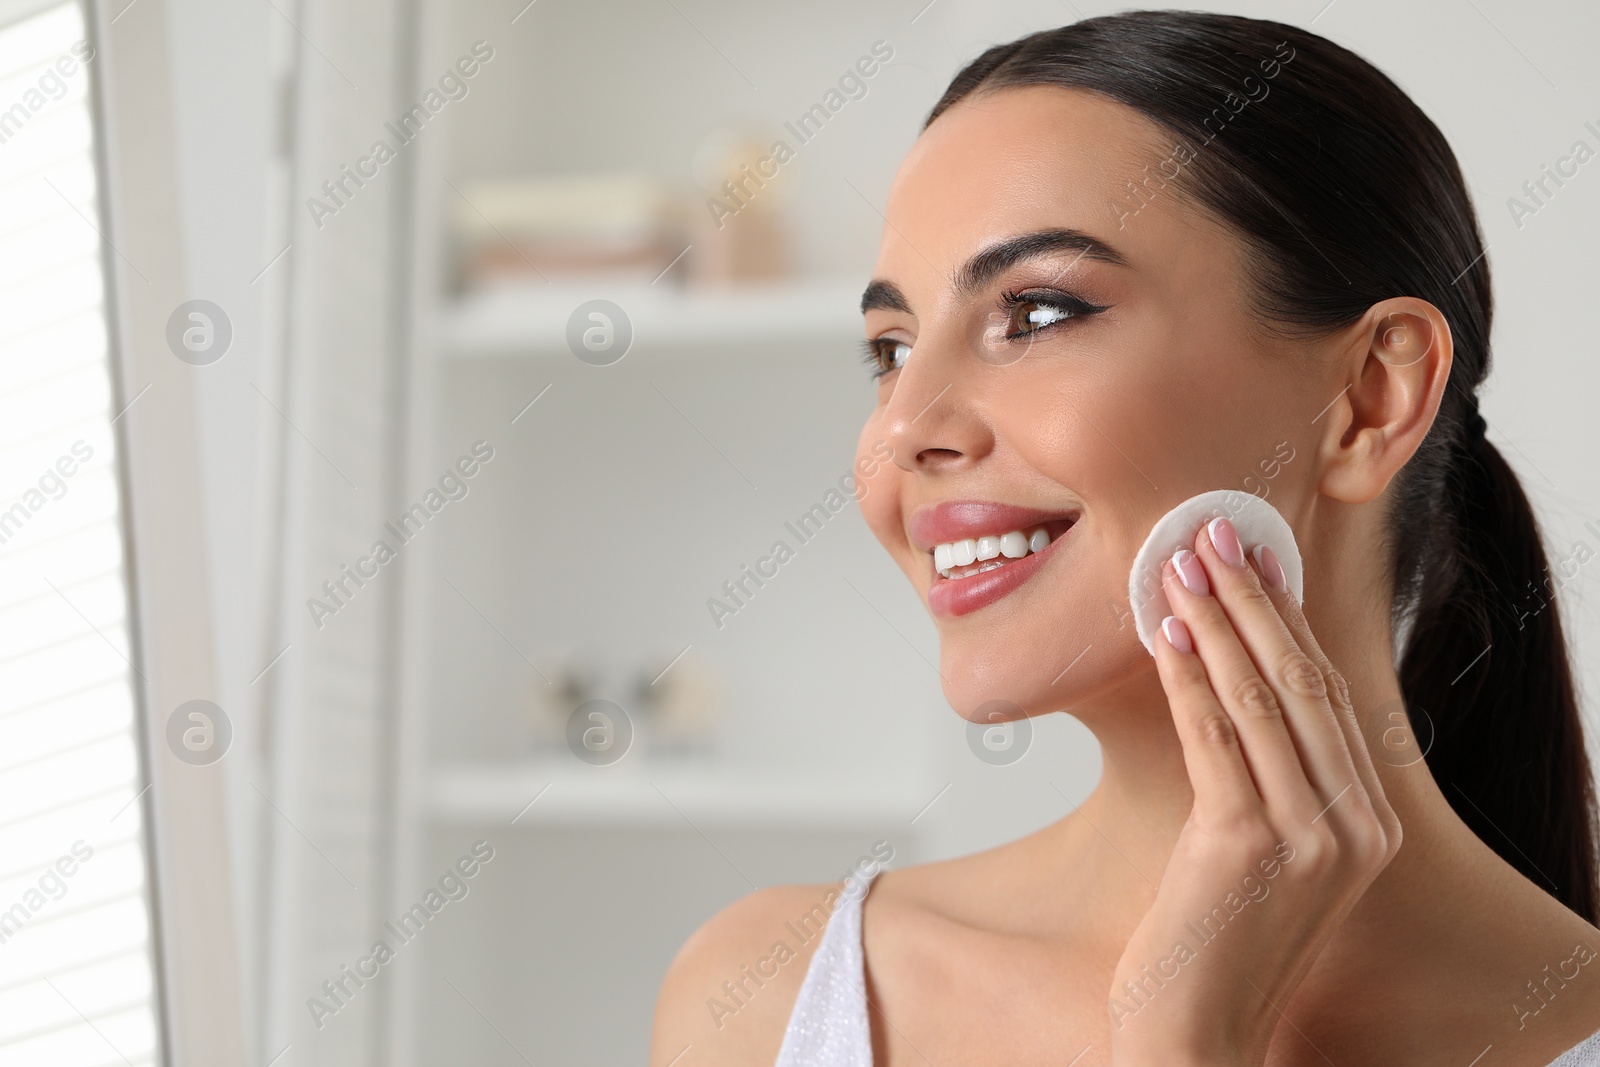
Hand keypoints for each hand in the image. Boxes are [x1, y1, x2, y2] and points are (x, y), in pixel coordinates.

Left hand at [1108, 515, 1401, 1066]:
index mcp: (1368, 824)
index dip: (1286, 620)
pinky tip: (1165, 632)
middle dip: (1253, 600)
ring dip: (1216, 620)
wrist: (1199, 1038)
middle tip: (1212, 534)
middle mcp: (1354, 825)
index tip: (1253, 561)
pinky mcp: (1248, 844)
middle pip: (1302, 683)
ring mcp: (1309, 836)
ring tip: (1179, 563)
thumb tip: (1231, 690)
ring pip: (1260, 698)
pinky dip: (1188, 675)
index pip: (1327, 696)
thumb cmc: (1218, 945)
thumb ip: (1269, 784)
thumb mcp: (1264, 856)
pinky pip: (1214, 736)